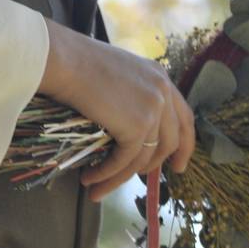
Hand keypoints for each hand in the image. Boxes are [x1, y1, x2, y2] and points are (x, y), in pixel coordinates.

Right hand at [38, 18, 195, 201]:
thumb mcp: (116, 74)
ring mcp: (153, 109)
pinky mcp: (136, 126)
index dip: (184, 144)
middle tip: (143, 180)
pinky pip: (125, 161)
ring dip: (121, 177)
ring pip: (144, 157)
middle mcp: (162, 92)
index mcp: (159, 76)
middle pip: (172, 140)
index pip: (183, 116)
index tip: (178, 165)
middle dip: (159, 165)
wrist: (64, 60)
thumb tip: (124, 124)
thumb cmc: (76, 62)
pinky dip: (108, 174)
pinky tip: (91, 179)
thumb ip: (129, 95)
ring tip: (99, 187)